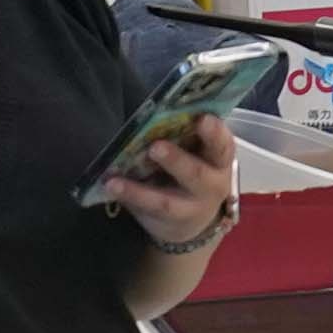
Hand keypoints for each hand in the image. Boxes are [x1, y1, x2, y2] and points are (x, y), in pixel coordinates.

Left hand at [110, 112, 235, 251]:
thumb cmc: (195, 170)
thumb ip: (188, 136)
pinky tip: (110, 187)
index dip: (214, 133)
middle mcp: (210, 187)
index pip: (222, 145)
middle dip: (176, 161)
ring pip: (166, 202)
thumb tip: (155, 111)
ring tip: (116, 182)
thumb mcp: (200, 154)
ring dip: (140, 192)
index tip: (202, 119)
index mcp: (219, 161)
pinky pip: (145, 211)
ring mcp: (188, 209)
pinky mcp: (166, 221)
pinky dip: (127, 199)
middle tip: (156, 147)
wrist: (195, 220)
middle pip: (196, 174)